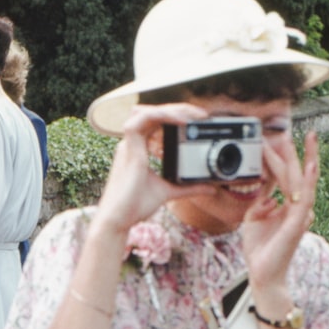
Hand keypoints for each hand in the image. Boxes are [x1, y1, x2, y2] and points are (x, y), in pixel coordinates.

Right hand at [94, 103, 213, 233]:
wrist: (118, 219)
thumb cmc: (134, 206)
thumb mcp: (168, 192)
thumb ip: (188, 188)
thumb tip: (210, 188)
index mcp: (137, 150)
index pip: (154, 122)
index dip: (173, 116)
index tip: (195, 121)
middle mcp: (131, 144)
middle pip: (151, 113)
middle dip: (175, 109)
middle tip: (199, 115)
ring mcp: (129, 145)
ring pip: (144, 111)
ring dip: (168, 109)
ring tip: (190, 115)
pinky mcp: (129, 149)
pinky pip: (141, 120)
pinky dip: (161, 115)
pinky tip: (179, 121)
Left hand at [241, 131, 318, 290]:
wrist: (262, 272)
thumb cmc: (260, 248)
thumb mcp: (253, 218)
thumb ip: (260, 202)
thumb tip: (266, 192)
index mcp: (286, 206)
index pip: (285, 176)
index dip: (279, 158)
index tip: (274, 140)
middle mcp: (296, 207)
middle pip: (296, 174)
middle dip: (294, 152)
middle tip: (290, 131)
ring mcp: (299, 213)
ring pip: (303, 181)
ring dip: (304, 158)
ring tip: (307, 139)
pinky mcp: (298, 221)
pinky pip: (305, 197)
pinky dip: (307, 180)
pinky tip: (310, 165)